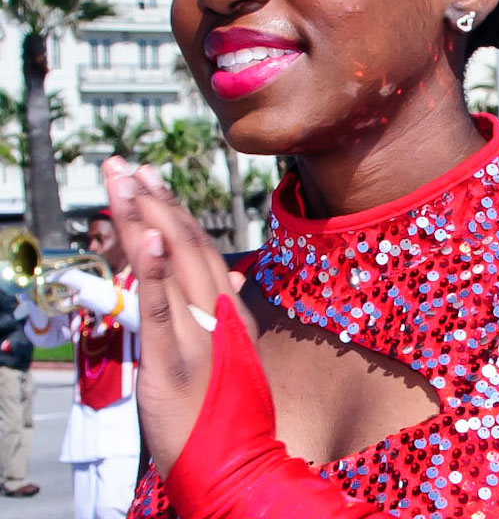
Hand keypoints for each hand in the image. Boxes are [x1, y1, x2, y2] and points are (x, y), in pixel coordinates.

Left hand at [102, 157, 253, 475]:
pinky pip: (163, 307)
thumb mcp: (233, 362)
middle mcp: (221, 318)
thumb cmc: (230, 422)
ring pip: (173, 265)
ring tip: (125, 180)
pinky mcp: (177, 359)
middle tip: (127, 164)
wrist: (242, 467)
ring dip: (148, 217)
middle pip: (187, 247)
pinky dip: (156, 269)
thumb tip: (227, 282)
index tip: (151, 180)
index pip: (201, 252)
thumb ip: (224, 320)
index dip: (174, 212)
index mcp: (232, 317)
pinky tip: (147, 235)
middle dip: (154, 201)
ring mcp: (201, 336)